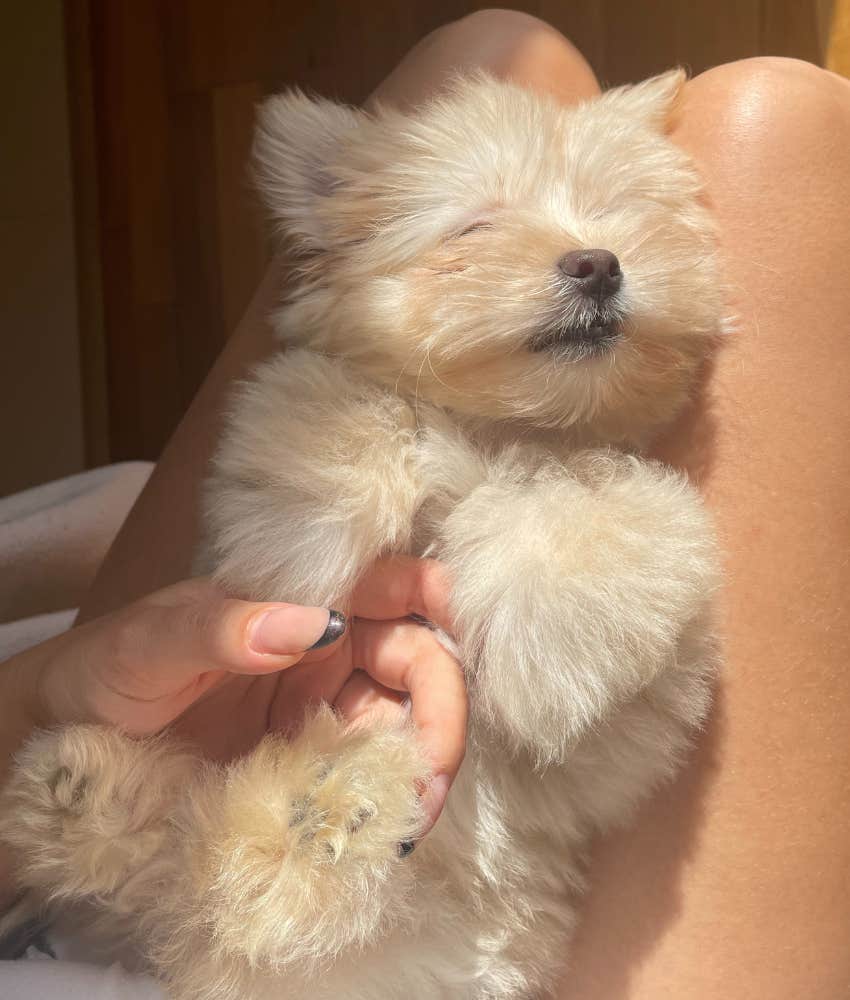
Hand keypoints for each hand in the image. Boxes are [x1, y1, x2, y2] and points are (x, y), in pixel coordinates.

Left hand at [9, 557, 464, 831]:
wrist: (66, 741)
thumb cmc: (106, 669)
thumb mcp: (152, 642)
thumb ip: (223, 627)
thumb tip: (315, 623)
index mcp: (302, 599)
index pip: (393, 585)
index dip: (438, 599)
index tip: (455, 635)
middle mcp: (328, 650)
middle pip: (419, 662)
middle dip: (441, 711)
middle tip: (428, 777)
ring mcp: (324, 709)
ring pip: (406, 724)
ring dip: (423, 767)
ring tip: (408, 818)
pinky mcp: (313, 765)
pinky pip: (369, 775)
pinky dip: (389, 801)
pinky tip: (383, 830)